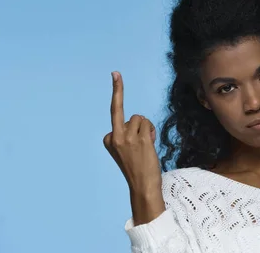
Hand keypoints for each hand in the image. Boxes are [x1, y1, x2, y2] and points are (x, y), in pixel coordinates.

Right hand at [103, 71, 161, 194]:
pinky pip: (148, 124)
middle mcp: (114, 137)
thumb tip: (140, 121)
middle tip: (115, 73)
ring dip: (147, 129)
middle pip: (126, 113)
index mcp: (108, 139)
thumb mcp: (125, 151)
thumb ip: (128, 134)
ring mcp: (127, 138)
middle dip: (117, 88)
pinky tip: (150, 145)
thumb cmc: (137, 168)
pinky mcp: (140, 140)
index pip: (115, 114)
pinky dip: (151, 132)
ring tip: (145, 146)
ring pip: (140, 119)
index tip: (114, 74)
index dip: (118, 95)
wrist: (142, 187)